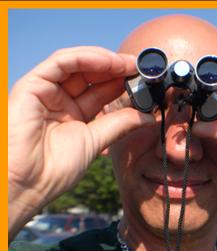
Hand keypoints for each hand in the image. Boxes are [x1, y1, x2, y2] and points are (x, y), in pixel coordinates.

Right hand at [8, 46, 154, 239]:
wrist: (26, 185)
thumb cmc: (55, 170)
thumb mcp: (97, 141)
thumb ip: (121, 124)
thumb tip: (149, 116)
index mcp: (74, 115)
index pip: (100, 91)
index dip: (122, 82)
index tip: (145, 80)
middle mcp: (60, 101)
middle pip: (91, 75)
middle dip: (116, 69)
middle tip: (140, 67)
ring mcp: (46, 92)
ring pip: (77, 64)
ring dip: (105, 61)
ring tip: (128, 64)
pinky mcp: (32, 85)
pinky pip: (61, 63)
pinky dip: (86, 58)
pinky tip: (109, 62)